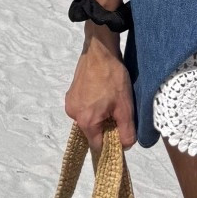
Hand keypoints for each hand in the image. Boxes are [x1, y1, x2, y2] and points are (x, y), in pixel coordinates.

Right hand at [64, 30, 136, 153]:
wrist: (100, 50)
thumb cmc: (113, 78)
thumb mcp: (125, 107)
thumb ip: (126, 131)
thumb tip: (125, 146)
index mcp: (86, 121)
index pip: (97, 146)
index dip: (110, 145)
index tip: (120, 136)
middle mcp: (73, 114)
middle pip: (92, 132)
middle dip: (105, 127)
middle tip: (117, 113)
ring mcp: (70, 103)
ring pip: (88, 119)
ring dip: (99, 116)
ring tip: (110, 101)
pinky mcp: (71, 93)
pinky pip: (83, 107)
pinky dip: (93, 106)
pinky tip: (102, 94)